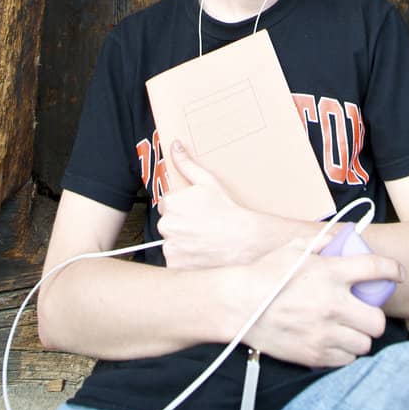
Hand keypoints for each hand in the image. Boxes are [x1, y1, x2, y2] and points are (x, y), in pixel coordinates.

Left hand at [157, 141, 271, 268]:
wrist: (242, 239)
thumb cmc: (226, 209)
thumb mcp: (207, 182)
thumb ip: (186, 164)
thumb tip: (174, 146)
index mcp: (170, 202)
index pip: (166, 204)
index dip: (182, 206)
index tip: (196, 210)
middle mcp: (166, 224)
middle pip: (167, 222)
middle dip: (180, 223)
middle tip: (200, 224)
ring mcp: (170, 246)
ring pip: (170, 241)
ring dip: (181, 240)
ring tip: (201, 238)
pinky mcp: (175, 263)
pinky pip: (174, 259)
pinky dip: (183, 257)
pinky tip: (199, 250)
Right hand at [238, 241, 403, 369]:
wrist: (237, 305)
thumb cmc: (265, 274)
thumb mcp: (294, 248)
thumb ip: (323, 243)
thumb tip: (343, 239)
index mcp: (330, 273)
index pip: (376, 269)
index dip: (394, 270)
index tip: (398, 274)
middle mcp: (332, 304)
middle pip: (377, 320)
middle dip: (374, 316)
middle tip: (364, 312)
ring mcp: (324, 333)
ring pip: (364, 344)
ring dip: (360, 336)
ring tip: (348, 329)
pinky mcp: (314, 355)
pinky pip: (346, 360)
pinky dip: (344, 353)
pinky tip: (333, 341)